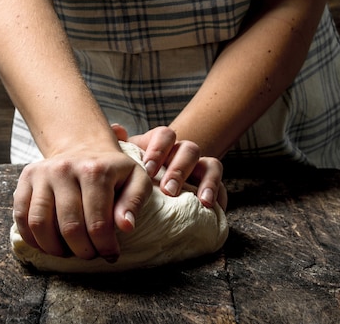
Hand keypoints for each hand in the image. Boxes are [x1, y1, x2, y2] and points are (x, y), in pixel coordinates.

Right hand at [12, 143, 151, 260]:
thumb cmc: (113, 170)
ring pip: (40, 223)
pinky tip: (47, 244)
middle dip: (82, 250)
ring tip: (68, 252)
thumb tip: (125, 227)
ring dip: (54, 248)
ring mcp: (43, 173)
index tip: (110, 255)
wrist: (84, 146)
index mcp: (95, 170)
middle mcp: (65, 169)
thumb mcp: (136, 179)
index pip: (98, 222)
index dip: (104, 246)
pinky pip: (21, 216)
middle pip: (69, 226)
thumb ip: (134, 202)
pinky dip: (32, 237)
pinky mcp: (26, 178)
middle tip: (90, 254)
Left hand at [111, 124, 227, 209]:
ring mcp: (199, 169)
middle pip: (189, 150)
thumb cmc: (133, 172)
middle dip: (180, 170)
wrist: (147, 188)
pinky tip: (216, 210)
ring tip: (202, 201)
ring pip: (212, 165)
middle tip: (168, 190)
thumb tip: (117, 129)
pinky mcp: (211, 187)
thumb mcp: (124, 158)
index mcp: (161, 144)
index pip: (165, 135)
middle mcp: (182, 153)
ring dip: (208, 182)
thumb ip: (119, 143)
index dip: (158, 149)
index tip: (147, 169)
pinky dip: (221, 197)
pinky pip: (223, 188)